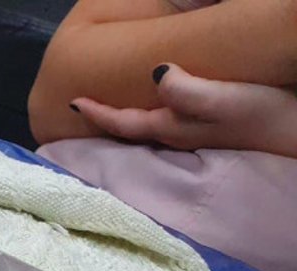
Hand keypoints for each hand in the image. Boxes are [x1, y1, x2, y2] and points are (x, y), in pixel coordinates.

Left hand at [70, 63, 296, 156]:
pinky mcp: (210, 130)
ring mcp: (192, 136)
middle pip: (128, 129)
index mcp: (171, 128)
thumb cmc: (261, 113)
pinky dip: (150, 114)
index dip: (95, 112)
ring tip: (108, 106)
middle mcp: (175, 136)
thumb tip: (156, 73)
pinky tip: (154, 107)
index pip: (122, 123)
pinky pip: (166, 122)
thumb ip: (187, 90)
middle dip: (103, 119)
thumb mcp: (223, 99)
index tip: (71, 100)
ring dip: (124, 118)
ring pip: (146, 128)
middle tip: (82, 106)